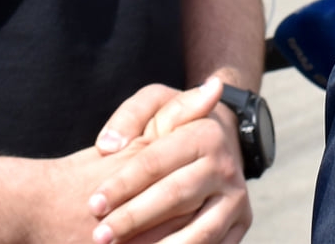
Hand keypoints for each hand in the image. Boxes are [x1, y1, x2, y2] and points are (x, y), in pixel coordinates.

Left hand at [85, 79, 249, 243]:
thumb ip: (130, 116)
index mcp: (206, 134)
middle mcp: (226, 166)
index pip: (156, 162)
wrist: (220, 142)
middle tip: (100, 235)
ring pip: (198, 231)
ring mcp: (237, 198)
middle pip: (175, 197)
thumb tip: (109, 145)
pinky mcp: (241, 224)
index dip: (122, 184)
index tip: (94, 204)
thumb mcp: (155, 104)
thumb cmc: (174, 125)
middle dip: (133, 218)